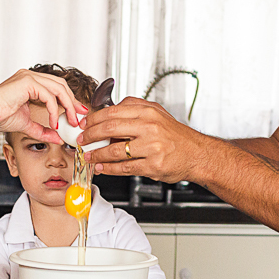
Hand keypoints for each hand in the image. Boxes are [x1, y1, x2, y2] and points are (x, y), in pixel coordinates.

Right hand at [0, 69, 87, 143]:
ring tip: (71, 121)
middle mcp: (30, 76)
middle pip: (61, 85)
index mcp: (30, 83)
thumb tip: (58, 138)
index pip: (56, 87)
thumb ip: (43, 130)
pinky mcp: (27, 82)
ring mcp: (28, 77)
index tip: (78, 113)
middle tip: (80, 116)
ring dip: (67, 106)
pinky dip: (54, 110)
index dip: (69, 100)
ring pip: (58, 88)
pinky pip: (49, 96)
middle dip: (73, 102)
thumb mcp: (27, 125)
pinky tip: (54, 122)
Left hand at [82, 98, 209, 182]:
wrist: (196, 153)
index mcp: (148, 112)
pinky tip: (102, 167)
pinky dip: (109, 169)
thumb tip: (107, 112)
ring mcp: (151, 147)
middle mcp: (149, 127)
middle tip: (82, 140)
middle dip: (90, 135)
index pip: (112, 112)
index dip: (93, 119)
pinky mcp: (152, 165)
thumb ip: (133, 109)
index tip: (84, 124)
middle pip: (110, 129)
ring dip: (97, 154)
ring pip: (114, 150)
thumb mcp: (156, 113)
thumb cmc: (175, 135)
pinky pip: (124, 167)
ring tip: (89, 156)